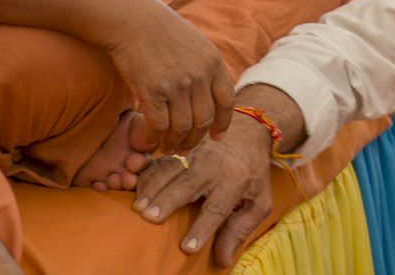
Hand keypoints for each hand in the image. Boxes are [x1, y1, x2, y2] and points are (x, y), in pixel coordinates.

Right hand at [99, 0, 234, 154]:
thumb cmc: (161, 31)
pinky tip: (149, 141)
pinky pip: (159, 125)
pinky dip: (154, 138)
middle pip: (204, 120)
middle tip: (185, 148)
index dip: (223, 123)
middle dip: (195, 139)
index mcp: (214, 63)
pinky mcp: (153, 91)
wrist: (133, 19)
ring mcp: (177, 84)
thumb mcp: (196, 44)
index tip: (216, 136)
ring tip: (166, 147)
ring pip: (183, 127)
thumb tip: (211, 93)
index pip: (227, 101)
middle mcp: (200, 76)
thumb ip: (206, 68)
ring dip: (174, 143)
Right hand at [133, 116, 273, 267]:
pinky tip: (136, 189)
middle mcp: (215, 165)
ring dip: (153, 187)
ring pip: (171, 169)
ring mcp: (198, 153)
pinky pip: (162, 161)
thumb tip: (223, 261)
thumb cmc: (252, 175)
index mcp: (236, 180)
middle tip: (150, 218)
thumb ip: (239, 231)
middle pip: (188, 185)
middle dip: (168, 201)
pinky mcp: (184, 148)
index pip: (217, 208)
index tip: (187, 248)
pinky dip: (148, 175)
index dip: (202, 229)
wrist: (249, 133)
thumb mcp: (258, 203)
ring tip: (139, 207)